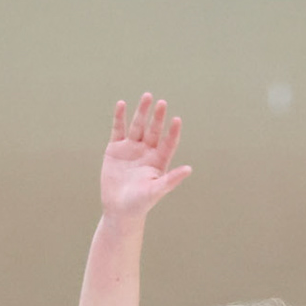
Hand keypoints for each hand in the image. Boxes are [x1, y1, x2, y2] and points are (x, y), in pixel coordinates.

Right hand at [101, 93, 191, 220]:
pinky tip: (121, 104)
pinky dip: (119, 117)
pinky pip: (118, 129)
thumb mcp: (156, 191)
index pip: (169, 142)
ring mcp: (131, 148)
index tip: (177, 120)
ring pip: (138, 126)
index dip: (173, 132)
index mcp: (159, 161)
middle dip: (158, 117)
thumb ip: (171, 179)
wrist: (118, 209)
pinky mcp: (115, 148)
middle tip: (162, 103)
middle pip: (154, 130)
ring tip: (147, 96)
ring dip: (142, 111)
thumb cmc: (140, 203)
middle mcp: (147, 151)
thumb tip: (189, 169)